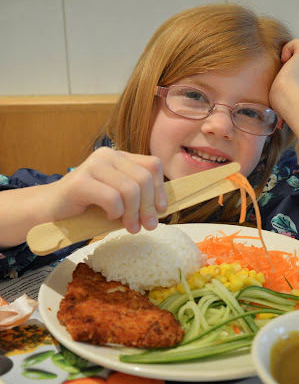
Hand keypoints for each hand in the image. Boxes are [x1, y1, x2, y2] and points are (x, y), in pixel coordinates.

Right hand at [49, 147, 166, 233]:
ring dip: (134, 214)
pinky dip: (115, 212)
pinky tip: (108, 217)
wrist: (52, 211)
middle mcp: (107, 155)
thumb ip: (138, 197)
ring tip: (131, 227)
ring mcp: (92, 165)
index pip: (153, 165)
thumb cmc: (89, 207)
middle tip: (148, 226)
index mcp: (120, 157)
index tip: (161, 211)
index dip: (160, 189)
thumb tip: (162, 209)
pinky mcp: (79, 181)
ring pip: (130, 189)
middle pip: (144, 178)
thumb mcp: (120, 199)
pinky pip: (111, 198)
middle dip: (149, 206)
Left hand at [269, 39, 298, 114]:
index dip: (287, 76)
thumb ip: (283, 110)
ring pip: (295, 52)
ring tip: (282, 72)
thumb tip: (279, 126)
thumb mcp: (284, 108)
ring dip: (285, 59)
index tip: (280, 86)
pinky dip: (287, 49)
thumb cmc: (284, 107)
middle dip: (285, 67)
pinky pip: (295, 43)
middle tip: (280, 79)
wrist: (288, 99)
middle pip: (296, 62)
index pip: (297, 74)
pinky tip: (284, 63)